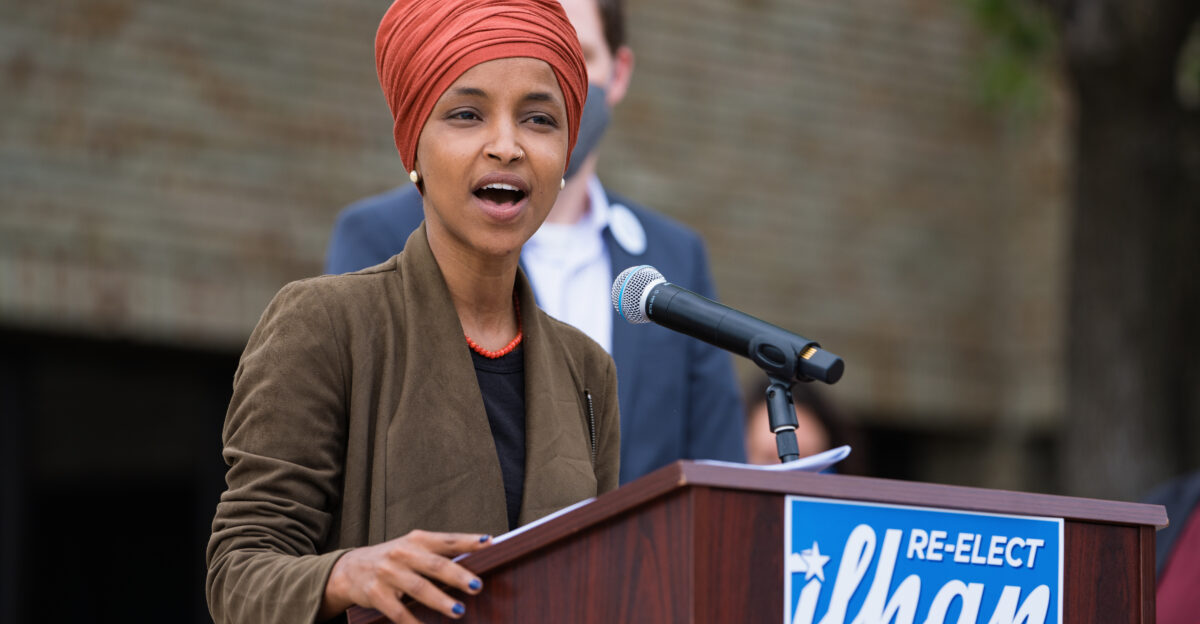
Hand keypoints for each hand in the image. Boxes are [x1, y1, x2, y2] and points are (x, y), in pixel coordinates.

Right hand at [319, 530, 491, 622]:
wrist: (350, 569)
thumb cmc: (393, 558)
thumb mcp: (413, 548)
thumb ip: (439, 552)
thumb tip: (477, 558)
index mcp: (417, 539)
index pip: (447, 540)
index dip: (468, 541)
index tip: (489, 543)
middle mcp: (402, 553)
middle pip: (434, 564)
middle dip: (457, 576)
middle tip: (477, 586)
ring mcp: (388, 573)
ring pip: (418, 588)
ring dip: (440, 601)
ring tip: (459, 610)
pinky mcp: (376, 594)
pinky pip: (397, 612)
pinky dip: (413, 622)